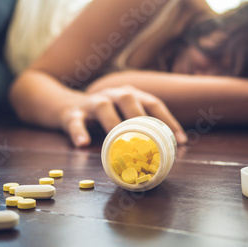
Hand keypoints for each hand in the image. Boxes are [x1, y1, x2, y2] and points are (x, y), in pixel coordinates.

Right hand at [60, 85, 187, 146]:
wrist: (66, 106)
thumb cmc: (105, 117)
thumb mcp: (124, 119)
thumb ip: (142, 130)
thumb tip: (170, 153)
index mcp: (129, 95)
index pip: (153, 103)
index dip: (168, 120)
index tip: (181, 140)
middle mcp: (112, 94)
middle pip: (129, 99)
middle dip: (142, 117)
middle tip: (154, 138)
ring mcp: (92, 102)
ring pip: (103, 107)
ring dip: (113, 123)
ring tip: (120, 140)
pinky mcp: (73, 114)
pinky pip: (76, 122)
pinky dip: (80, 132)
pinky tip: (83, 144)